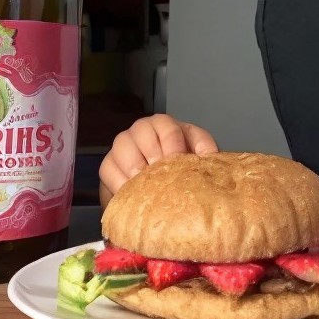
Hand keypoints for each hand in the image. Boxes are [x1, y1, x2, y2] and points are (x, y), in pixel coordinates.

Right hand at [98, 114, 217, 207]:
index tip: (178, 159)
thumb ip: (205, 152)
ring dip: (134, 164)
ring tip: (144, 182)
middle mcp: (143, 129)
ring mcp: (124, 145)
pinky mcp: (109, 165)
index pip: (168, 127)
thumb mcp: (196, 156)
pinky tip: (130, 193)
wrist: (157, 189)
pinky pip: (108, 168)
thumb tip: (211, 157)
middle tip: (160, 171)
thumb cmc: (180, 167)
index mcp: (167, 126)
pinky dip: (118, 180)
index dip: (173, 143)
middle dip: (152, 152)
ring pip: (122, 144)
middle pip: (142, 131)